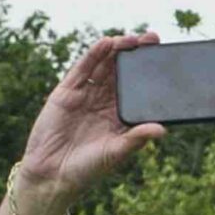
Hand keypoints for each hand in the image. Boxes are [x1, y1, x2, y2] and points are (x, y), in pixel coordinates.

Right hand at [15, 32, 165, 211]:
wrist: (52, 176)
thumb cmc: (86, 170)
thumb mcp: (115, 153)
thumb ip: (136, 139)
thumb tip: (162, 130)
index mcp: (118, 117)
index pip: (136, 89)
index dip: (148, 73)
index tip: (163, 59)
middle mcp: (102, 103)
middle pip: (121, 72)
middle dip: (135, 54)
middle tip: (151, 39)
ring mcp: (85, 95)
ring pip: (103, 66)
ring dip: (117, 50)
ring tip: (131, 38)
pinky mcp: (67, 92)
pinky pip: (82, 69)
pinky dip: (94, 55)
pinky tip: (107, 43)